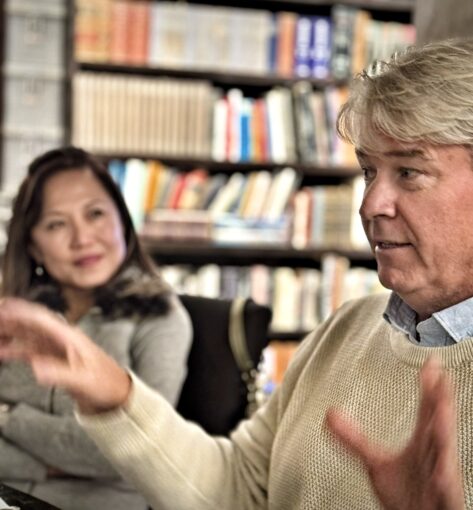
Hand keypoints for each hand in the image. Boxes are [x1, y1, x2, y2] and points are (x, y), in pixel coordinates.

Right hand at [0, 298, 130, 414]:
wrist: (114, 393)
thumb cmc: (105, 383)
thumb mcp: (83, 381)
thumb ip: (60, 374)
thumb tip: (36, 369)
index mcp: (70, 337)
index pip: (42, 319)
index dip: (22, 312)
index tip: (4, 308)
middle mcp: (61, 339)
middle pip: (32, 324)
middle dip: (11, 318)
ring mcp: (56, 348)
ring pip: (28, 336)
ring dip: (9, 332)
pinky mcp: (53, 359)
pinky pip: (29, 350)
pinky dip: (14, 350)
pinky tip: (1, 352)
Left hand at [326, 357, 463, 509]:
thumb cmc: (405, 495)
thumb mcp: (375, 464)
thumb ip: (353, 440)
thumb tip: (329, 415)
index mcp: (423, 444)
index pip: (428, 410)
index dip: (430, 388)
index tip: (430, 363)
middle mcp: (435, 457)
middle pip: (440, 425)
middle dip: (441, 402)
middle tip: (440, 377)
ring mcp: (442, 478)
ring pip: (446, 454)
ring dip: (444, 433)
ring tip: (441, 411)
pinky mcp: (445, 501)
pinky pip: (447, 491)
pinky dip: (445, 481)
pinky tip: (442, 473)